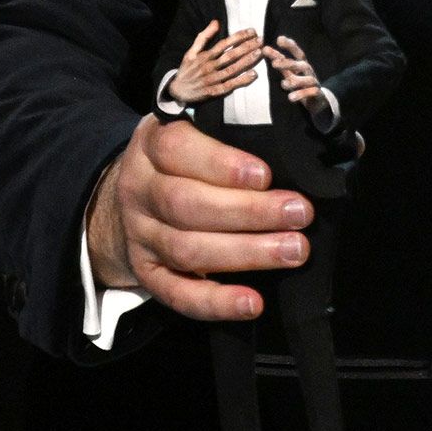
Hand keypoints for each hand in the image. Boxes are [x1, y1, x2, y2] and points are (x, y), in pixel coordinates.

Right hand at [83, 113, 310, 320]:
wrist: (132, 198)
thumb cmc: (184, 158)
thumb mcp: (195, 128)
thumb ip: (231, 127)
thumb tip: (294, 132)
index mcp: (151, 145)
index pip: (176, 149)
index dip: (221, 164)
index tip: (265, 175)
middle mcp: (139, 190)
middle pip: (186, 204)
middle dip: (249, 212)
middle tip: (299, 213)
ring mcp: (140, 235)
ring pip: (186, 249)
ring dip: (245, 253)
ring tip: (292, 250)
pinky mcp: (147, 273)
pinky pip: (177, 294)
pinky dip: (215, 302)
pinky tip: (252, 302)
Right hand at [170, 18, 261, 101]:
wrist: (177, 91)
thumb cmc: (187, 69)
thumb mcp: (191, 51)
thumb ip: (203, 37)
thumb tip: (216, 22)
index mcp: (204, 56)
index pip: (224, 44)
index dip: (239, 37)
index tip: (252, 31)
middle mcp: (209, 67)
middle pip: (230, 55)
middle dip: (246, 47)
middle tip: (261, 40)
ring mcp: (212, 80)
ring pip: (232, 69)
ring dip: (247, 61)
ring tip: (259, 53)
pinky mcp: (214, 91)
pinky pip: (230, 85)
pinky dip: (242, 80)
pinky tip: (253, 74)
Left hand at [272, 35, 326, 110]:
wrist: (318, 101)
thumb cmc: (301, 84)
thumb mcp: (291, 72)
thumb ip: (280, 63)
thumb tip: (265, 49)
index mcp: (302, 65)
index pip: (297, 53)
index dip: (290, 46)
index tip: (279, 39)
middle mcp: (309, 72)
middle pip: (301, 65)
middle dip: (288, 64)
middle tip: (274, 64)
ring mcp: (314, 83)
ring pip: (308, 79)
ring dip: (295, 81)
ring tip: (283, 84)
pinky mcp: (317, 94)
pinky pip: (312, 92)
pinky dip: (302, 94)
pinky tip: (291, 97)